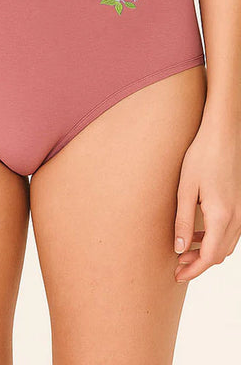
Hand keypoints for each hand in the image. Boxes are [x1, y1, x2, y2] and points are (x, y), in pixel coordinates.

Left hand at [174, 118, 240, 282]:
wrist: (224, 134)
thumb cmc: (202, 156)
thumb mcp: (185, 189)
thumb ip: (183, 221)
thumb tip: (180, 248)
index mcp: (222, 216)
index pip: (210, 257)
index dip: (194, 270)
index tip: (178, 276)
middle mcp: (237, 217)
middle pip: (220, 254)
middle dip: (199, 264)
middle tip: (177, 266)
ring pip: (227, 244)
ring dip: (207, 252)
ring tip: (184, 250)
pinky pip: (231, 231)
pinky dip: (215, 239)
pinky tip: (199, 233)